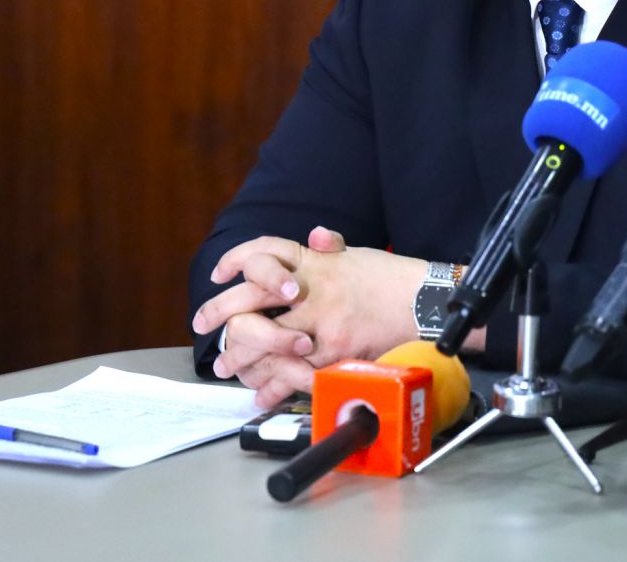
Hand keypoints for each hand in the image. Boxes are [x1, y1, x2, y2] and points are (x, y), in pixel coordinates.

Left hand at [191, 227, 425, 404]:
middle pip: (253, 297)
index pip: (265, 252)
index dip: (236, 261)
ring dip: (242, 355)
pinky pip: (296, 372)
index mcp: (316, 262)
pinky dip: (275, 384)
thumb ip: (331, 248)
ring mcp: (322, 323)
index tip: (220, 274)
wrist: (424, 302)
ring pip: (267, 339)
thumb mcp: (358, 255)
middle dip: (221, 311)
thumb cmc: (391, 278)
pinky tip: (261, 392)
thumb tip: (316, 235)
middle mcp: (313, 290)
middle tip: (202, 323)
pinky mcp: (335, 353)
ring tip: (227, 366)